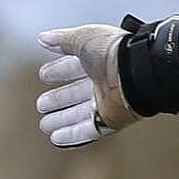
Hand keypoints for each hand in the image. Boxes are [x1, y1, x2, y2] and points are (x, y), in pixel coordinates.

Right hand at [34, 23, 137, 146]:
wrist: (137, 70)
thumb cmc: (113, 51)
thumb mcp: (82, 38)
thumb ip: (62, 40)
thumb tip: (43, 39)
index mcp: (98, 60)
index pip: (74, 67)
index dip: (58, 71)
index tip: (44, 75)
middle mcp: (103, 82)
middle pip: (76, 93)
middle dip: (58, 98)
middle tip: (41, 104)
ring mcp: (108, 102)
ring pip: (80, 114)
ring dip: (62, 120)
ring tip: (45, 125)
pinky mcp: (112, 120)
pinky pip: (90, 130)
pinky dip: (73, 135)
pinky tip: (57, 139)